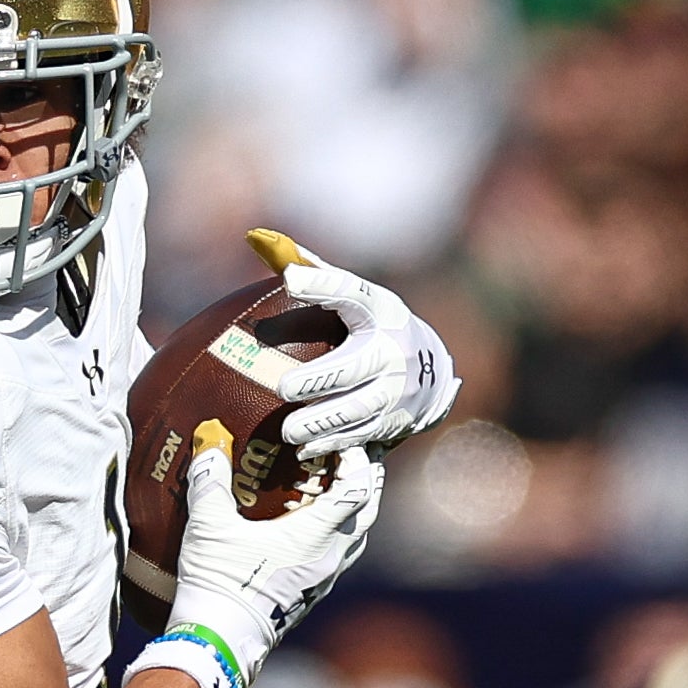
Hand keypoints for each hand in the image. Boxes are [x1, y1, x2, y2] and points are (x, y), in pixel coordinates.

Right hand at [167, 430, 383, 676]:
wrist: (219, 642)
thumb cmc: (219, 584)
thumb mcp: (208, 527)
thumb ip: (210, 481)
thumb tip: (210, 444)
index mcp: (316, 535)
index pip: (358, 485)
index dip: (356, 457)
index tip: (340, 439)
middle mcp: (331, 557)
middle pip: (368, 508)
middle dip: (364, 477)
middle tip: (348, 452)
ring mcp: (325, 578)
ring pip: (358, 534)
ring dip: (354, 506)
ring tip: (335, 484)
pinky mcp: (313, 593)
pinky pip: (340, 554)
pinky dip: (338, 530)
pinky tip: (312, 525)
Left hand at [250, 231, 460, 458]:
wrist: (430, 375)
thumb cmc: (372, 328)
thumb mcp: (354, 297)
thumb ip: (309, 270)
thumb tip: (256, 238)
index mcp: (378, 311)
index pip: (352, 292)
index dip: (323, 284)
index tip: (290, 279)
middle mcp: (390, 350)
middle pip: (352, 367)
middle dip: (318, 381)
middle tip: (284, 388)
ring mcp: (394, 391)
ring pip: (355, 410)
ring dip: (319, 422)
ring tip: (288, 430)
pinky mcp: (391, 422)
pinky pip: (357, 437)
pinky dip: (328, 445)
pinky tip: (303, 449)